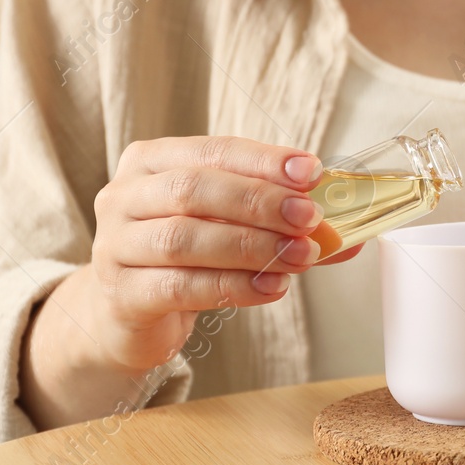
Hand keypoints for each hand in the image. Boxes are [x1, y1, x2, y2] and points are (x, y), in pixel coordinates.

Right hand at [19, 136, 361, 429]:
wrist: (126, 314)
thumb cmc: (184, 255)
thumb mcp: (227, 224)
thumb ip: (281, 221)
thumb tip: (349, 230)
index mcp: (151, 161)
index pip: (213, 149)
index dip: (264, 160)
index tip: (311, 171)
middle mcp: (124, 195)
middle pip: (194, 189)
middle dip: (260, 202)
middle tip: (309, 218)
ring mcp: (114, 245)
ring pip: (186, 239)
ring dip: (252, 246)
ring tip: (301, 256)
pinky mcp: (122, 294)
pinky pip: (181, 287)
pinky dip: (234, 286)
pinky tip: (272, 286)